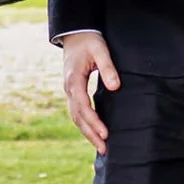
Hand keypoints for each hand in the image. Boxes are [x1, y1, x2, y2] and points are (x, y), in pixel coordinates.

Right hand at [59, 31, 120, 154]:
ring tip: (101, 147)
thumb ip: (108, 67)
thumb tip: (115, 87)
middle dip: (90, 134)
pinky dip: (85, 125)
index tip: (105, 133)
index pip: (83, 106)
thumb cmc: (89, 40)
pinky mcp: (74, 91)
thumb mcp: (100, 50)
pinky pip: (78, 112)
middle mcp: (69, 88)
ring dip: (87, 132)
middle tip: (104, 149)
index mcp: (74, 79)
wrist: (75, 34)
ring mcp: (69, 91)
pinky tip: (95, 133)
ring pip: (76, 117)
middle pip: (78, 116)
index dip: (94, 121)